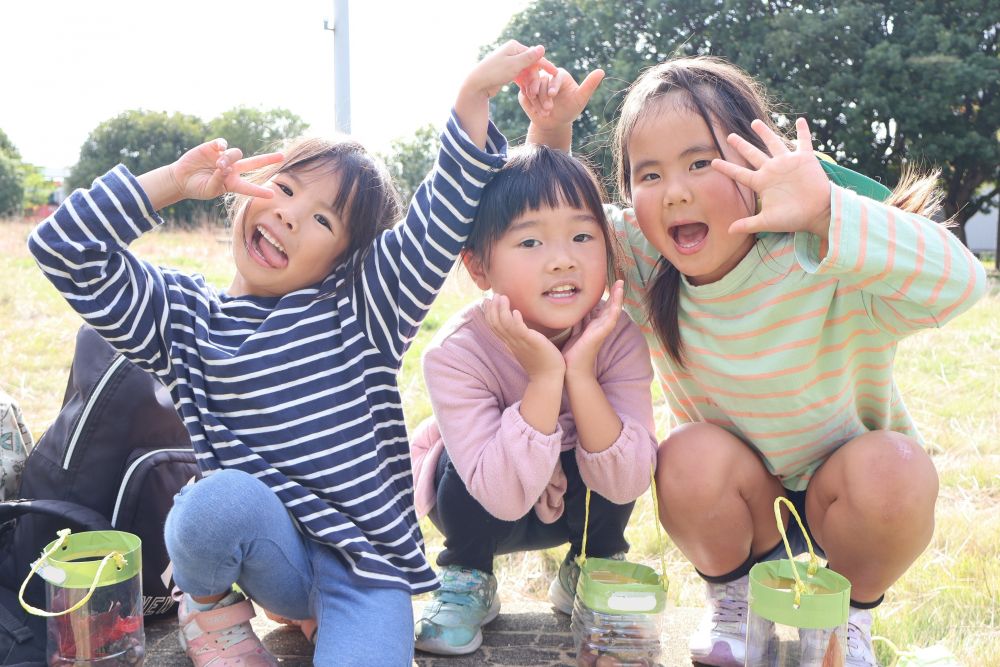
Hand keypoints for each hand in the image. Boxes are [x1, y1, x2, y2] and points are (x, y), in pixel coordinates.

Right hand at [168, 139, 283, 201]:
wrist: (181, 178)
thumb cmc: (197, 187)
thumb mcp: (209, 190)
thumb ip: (219, 181)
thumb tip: (226, 168)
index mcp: (233, 183)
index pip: (249, 187)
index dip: (259, 191)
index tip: (272, 195)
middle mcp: (232, 169)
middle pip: (254, 163)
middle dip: (268, 159)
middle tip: (282, 157)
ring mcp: (224, 157)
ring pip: (236, 154)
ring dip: (229, 160)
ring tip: (218, 166)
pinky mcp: (213, 148)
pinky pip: (223, 143)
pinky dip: (222, 145)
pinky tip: (219, 149)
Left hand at [460, 40, 554, 104]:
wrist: (476, 84)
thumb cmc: (494, 73)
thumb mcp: (514, 65)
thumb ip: (529, 58)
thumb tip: (542, 47)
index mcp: (515, 47)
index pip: (534, 56)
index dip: (546, 65)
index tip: (556, 74)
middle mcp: (513, 53)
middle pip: (531, 66)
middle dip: (535, 80)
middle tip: (535, 94)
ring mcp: (510, 63)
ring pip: (526, 74)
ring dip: (530, 85)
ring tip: (532, 96)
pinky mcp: (507, 73)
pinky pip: (520, 78)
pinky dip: (524, 85)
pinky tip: (528, 95)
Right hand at [483, 294, 564, 380]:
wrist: (548, 377)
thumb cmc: (541, 361)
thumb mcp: (527, 345)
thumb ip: (522, 335)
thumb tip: (519, 324)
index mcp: (510, 342)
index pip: (494, 326)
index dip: (490, 313)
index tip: (489, 300)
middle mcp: (512, 342)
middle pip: (495, 324)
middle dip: (493, 308)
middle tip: (495, 295)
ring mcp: (520, 343)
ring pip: (504, 324)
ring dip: (502, 310)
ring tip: (503, 297)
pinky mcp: (530, 343)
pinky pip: (519, 330)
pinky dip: (515, 320)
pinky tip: (515, 311)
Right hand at [520, 67, 603, 127]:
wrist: (555, 123)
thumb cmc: (570, 110)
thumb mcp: (580, 99)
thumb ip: (589, 85)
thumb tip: (601, 71)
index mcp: (559, 74)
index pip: (554, 76)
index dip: (553, 85)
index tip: (553, 95)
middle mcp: (546, 76)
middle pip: (541, 81)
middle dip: (543, 96)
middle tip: (548, 110)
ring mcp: (534, 84)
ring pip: (531, 88)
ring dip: (537, 101)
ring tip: (544, 113)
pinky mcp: (525, 92)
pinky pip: (524, 95)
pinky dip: (529, 103)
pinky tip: (535, 112)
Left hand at [563, 280, 622, 378]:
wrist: (572, 370)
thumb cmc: (572, 354)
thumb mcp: (573, 333)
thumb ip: (575, 322)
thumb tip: (570, 310)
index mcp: (592, 327)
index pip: (601, 309)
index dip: (605, 297)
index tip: (608, 285)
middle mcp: (598, 327)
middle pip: (609, 307)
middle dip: (614, 294)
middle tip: (619, 281)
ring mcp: (601, 331)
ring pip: (613, 311)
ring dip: (617, 298)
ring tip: (620, 284)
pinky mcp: (601, 334)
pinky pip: (611, 319)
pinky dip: (615, 308)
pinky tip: (618, 299)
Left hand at [711, 117, 831, 238]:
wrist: (818, 213)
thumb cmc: (793, 218)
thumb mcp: (767, 221)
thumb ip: (748, 224)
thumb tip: (728, 231)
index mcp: (762, 183)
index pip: (739, 173)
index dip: (726, 168)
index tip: (713, 163)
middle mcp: (772, 170)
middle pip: (752, 154)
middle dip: (741, 145)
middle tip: (730, 136)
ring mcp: (788, 163)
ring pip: (773, 143)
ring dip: (765, 132)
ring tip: (755, 122)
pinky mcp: (805, 159)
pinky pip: (804, 141)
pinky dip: (803, 131)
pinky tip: (800, 120)